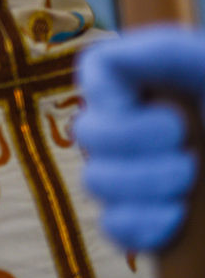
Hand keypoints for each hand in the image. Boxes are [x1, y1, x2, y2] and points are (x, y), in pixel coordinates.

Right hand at [75, 26, 204, 250]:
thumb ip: (168, 51)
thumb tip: (113, 57)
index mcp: (151, 81)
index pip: (95, 72)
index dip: (109, 95)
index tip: (164, 113)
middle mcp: (132, 125)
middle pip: (86, 132)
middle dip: (135, 144)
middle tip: (189, 151)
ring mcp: (134, 175)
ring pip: (95, 181)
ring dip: (143, 184)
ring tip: (190, 183)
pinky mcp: (145, 221)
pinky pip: (114, 226)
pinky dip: (140, 225)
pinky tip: (176, 217)